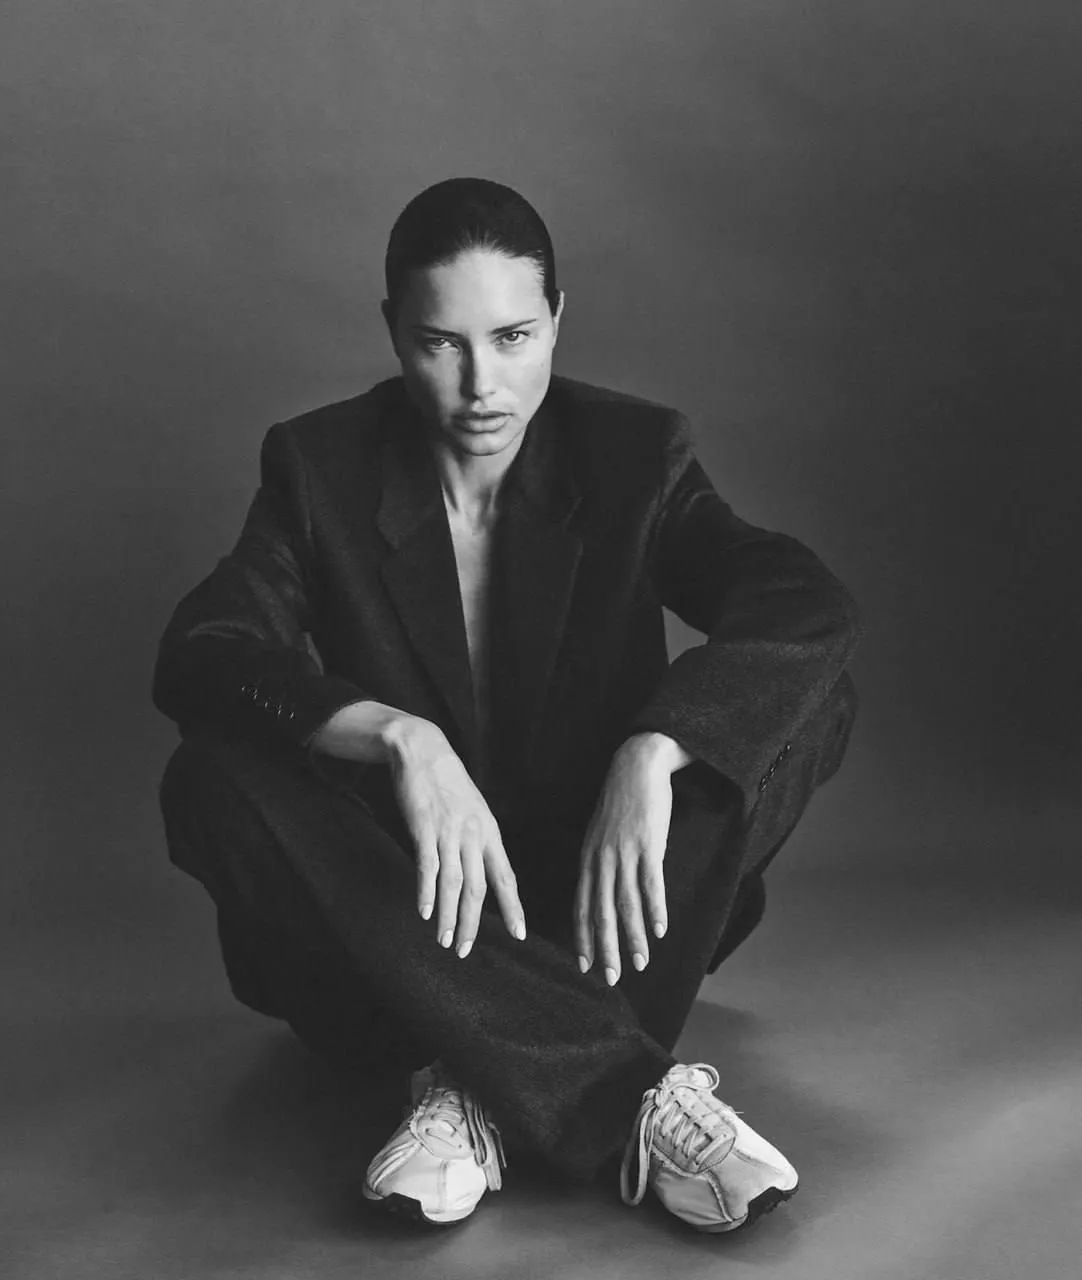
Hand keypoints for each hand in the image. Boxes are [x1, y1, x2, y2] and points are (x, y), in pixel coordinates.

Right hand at [384, 716, 525, 956]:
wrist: (422, 748)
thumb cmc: (446, 782)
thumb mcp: (472, 809)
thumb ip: (477, 840)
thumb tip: (477, 873)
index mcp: (490, 831)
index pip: (505, 876)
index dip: (513, 907)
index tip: (520, 934)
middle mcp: (474, 833)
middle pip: (478, 888)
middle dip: (473, 923)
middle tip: (465, 951)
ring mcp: (449, 830)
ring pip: (454, 882)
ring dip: (448, 915)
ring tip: (445, 941)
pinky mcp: (424, 825)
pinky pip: (428, 865)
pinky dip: (426, 891)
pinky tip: (424, 911)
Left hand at [573, 735, 681, 984]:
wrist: (635, 765)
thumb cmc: (620, 800)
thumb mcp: (600, 832)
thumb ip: (599, 860)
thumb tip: (602, 889)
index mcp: (588, 858)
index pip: (581, 905)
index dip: (583, 936)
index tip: (584, 964)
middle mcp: (601, 859)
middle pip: (601, 911)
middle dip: (605, 948)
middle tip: (609, 977)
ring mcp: (624, 852)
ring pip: (626, 904)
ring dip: (633, 937)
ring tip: (640, 963)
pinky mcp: (648, 844)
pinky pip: (651, 883)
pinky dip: (655, 909)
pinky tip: (659, 930)